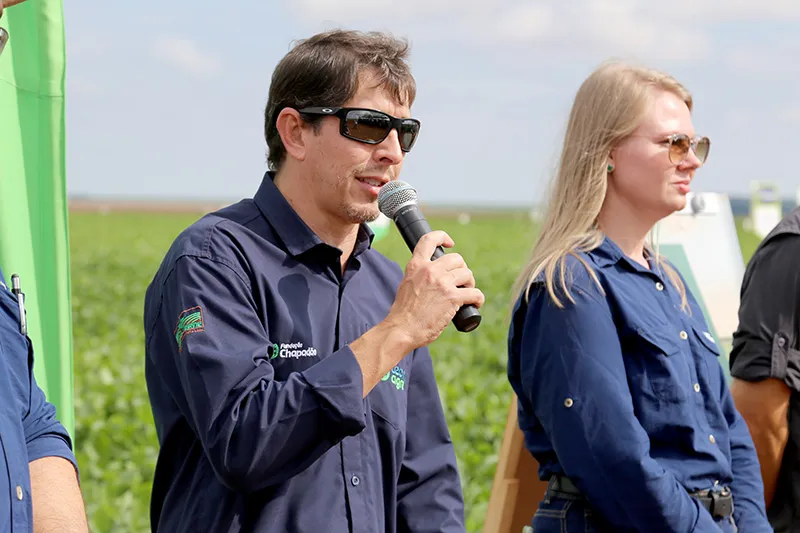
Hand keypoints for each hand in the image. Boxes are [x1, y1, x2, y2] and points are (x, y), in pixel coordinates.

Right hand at [386, 230, 483, 348]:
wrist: (402, 329)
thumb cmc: (403, 313)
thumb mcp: (406, 285)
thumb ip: (418, 276)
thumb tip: (430, 279)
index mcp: (416, 266)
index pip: (429, 239)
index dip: (442, 237)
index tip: (450, 243)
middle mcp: (430, 270)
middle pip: (457, 258)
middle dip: (462, 269)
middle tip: (461, 282)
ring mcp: (442, 283)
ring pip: (467, 273)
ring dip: (470, 284)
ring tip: (467, 294)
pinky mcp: (453, 297)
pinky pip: (475, 293)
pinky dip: (478, 299)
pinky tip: (475, 304)